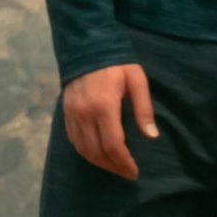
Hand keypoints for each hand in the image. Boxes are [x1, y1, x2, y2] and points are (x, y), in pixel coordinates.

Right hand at [61, 61, 158, 178]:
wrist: (87, 45)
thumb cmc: (117, 62)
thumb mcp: (136, 79)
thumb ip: (143, 108)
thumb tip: (151, 136)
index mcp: (104, 105)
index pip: (113, 144)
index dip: (124, 162)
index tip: (134, 171)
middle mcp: (85, 114)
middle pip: (97, 152)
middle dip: (113, 166)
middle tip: (126, 172)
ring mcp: (72, 114)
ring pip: (83, 150)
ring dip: (99, 163)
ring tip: (114, 166)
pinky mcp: (65, 113)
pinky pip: (74, 141)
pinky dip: (85, 152)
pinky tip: (97, 154)